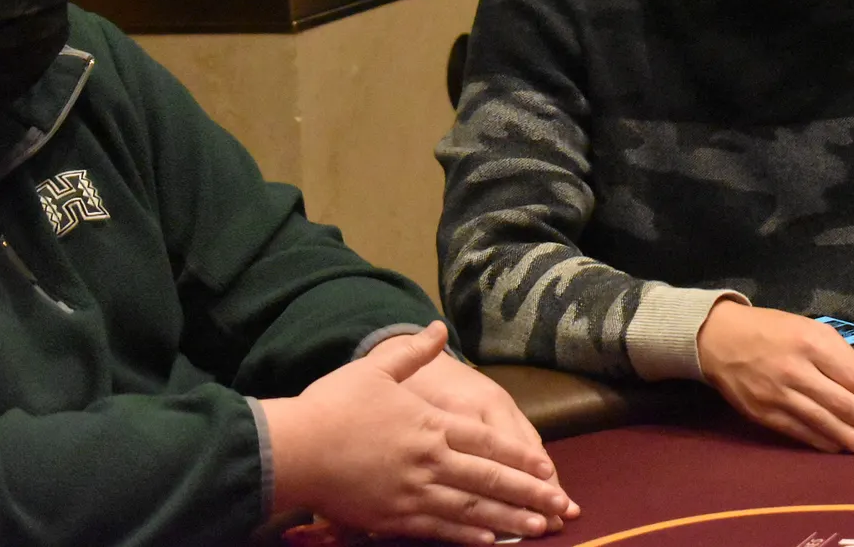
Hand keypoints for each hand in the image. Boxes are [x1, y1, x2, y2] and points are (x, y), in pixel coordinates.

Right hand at [262, 322, 572, 544]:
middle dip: (529, 493)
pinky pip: (438, 529)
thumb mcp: (377, 369)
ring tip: (539, 526)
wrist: (291, 449)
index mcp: (430, 424)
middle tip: (562, 505)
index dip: (521, 457)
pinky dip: (467, 536)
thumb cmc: (333, 406)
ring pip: (471, 509)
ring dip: (509, 518)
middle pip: (489, 479)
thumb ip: (413, 352)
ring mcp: (412, 493)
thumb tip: (437, 327)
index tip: (548, 469)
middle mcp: (429, 461)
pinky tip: (490, 541)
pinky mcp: (391, 517)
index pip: (487, 443)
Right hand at [697, 302, 853, 455]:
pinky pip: (797, 430)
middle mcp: (795, 369)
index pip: (852, 375)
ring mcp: (777, 393)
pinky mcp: (763, 412)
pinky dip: (819, 441)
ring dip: (848, 438)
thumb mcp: (809, 327)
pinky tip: (837, 448)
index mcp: (810, 343)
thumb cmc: (772, 330)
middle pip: (840, 401)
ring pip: (820, 420)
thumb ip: (838, 352)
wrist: (720, 338)